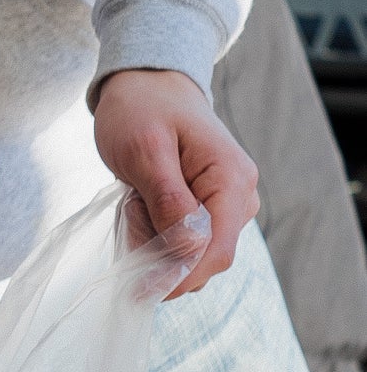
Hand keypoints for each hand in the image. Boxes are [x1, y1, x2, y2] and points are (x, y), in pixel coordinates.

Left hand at [92, 66, 258, 296]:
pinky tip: (139, 204)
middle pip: (205, 258)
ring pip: (191, 253)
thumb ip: (169, 200)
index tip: (140, 287)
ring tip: (134, 199)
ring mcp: (227, 205)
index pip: (216, 251)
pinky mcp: (209, 209)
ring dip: (155, 243)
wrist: (146, 83)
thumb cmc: (143, 108)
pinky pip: (184, 241)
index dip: (180, 277)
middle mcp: (240, 198)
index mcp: (232, 181)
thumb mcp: (145, 150)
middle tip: (130, 211)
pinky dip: (155, 234)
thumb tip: (189, 250)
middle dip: (162, 255)